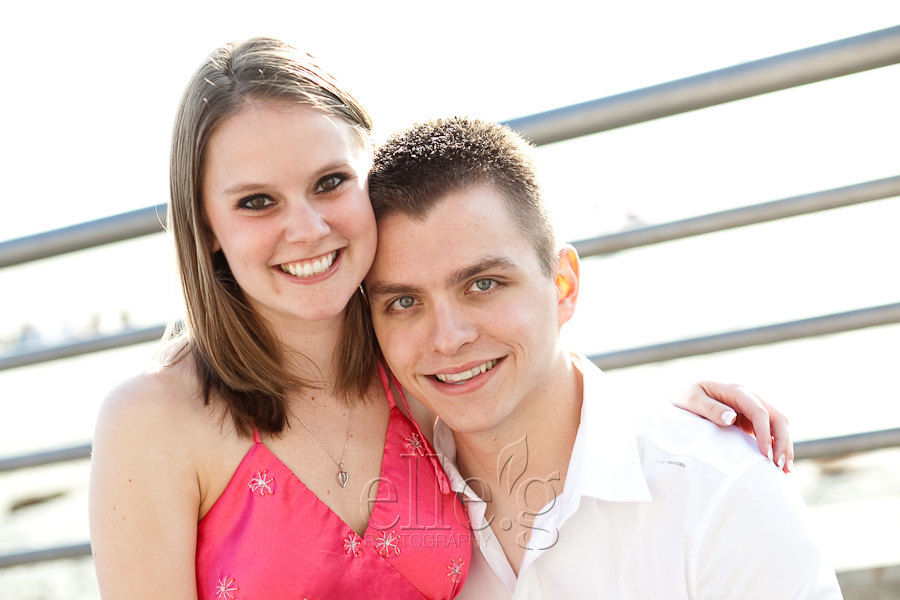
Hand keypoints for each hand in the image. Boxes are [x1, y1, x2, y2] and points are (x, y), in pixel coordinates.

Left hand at [673, 382, 792, 472]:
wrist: (680, 397)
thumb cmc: (684, 397)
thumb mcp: (691, 399)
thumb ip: (710, 408)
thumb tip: (731, 418)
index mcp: (735, 391)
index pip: (759, 411)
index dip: (765, 432)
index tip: (765, 454)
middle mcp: (748, 398)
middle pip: (777, 417)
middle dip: (782, 442)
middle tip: (780, 466)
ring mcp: (751, 409)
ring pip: (778, 425)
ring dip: (784, 446)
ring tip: (784, 471)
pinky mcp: (750, 420)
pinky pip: (770, 432)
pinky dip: (777, 447)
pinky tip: (778, 465)